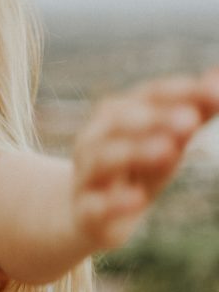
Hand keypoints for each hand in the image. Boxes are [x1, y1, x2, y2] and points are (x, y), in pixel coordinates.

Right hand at [71, 70, 218, 250]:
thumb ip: (193, 112)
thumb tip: (218, 77)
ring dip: (135, 152)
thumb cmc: (135, 170)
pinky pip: (96, 205)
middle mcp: (95, 139)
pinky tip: (138, 199)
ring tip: (168, 151)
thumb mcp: (167, 142)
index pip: (147, 96)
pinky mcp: (86, 212)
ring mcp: (87, 174)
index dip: (177, 93)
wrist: (86, 214)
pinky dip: (116, 202)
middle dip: (154, 120)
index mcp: (117, 115)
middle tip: (190, 120)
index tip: (213, 92)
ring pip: (104, 158)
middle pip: (119, 122)